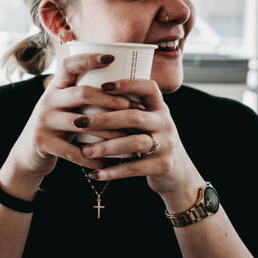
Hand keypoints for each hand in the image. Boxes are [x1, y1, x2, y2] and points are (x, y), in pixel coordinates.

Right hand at [0, 53, 135, 196]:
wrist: (28, 153)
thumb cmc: (59, 126)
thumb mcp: (65, 106)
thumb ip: (84, 96)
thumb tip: (125, 85)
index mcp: (55, 87)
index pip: (70, 65)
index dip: (89, 59)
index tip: (111, 57)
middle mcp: (47, 100)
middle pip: (81, 93)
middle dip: (109, 100)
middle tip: (130, 106)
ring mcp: (43, 121)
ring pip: (81, 123)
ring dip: (107, 132)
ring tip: (127, 137)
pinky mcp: (42, 142)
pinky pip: (73, 151)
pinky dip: (92, 158)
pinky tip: (107, 162)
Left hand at [77, 78, 203, 209]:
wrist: (178, 173)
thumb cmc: (151, 140)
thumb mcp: (148, 121)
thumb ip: (128, 109)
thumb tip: (88, 94)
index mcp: (159, 107)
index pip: (148, 88)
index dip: (127, 84)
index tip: (103, 86)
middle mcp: (165, 123)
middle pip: (134, 116)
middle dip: (104, 119)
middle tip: (79, 122)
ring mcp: (167, 144)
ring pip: (134, 143)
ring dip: (106, 147)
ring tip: (85, 151)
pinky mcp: (164, 166)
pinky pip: (135, 168)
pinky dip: (113, 171)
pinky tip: (95, 173)